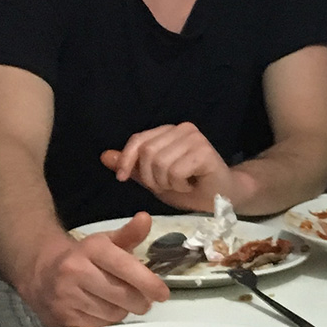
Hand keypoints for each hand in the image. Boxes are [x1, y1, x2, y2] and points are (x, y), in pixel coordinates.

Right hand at [16, 213, 166, 326]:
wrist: (41, 272)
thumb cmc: (83, 257)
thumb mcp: (105, 242)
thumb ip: (129, 234)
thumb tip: (146, 219)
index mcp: (91, 249)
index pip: (124, 266)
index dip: (147, 282)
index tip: (163, 294)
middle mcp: (76, 271)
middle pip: (121, 295)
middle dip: (139, 301)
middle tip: (144, 301)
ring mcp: (66, 295)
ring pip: (112, 314)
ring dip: (123, 311)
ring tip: (120, 302)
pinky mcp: (62, 316)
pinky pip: (98, 326)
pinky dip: (106, 322)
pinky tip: (103, 311)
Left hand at [101, 124, 238, 211]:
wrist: (221, 197)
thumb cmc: (189, 188)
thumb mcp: (154, 179)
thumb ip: (133, 167)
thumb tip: (105, 156)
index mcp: (168, 131)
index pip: (138, 139)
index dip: (126, 159)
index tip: (121, 178)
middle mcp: (182, 129)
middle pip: (147, 152)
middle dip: (151, 177)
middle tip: (166, 186)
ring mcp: (194, 138)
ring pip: (160, 163)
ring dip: (166, 183)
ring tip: (180, 185)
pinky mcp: (204, 151)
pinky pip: (175, 171)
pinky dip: (179, 185)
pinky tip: (191, 185)